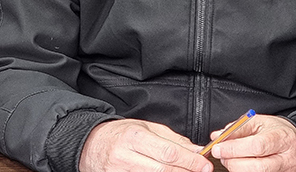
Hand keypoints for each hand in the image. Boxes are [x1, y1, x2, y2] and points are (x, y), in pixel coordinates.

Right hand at [79, 119, 213, 171]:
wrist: (90, 145)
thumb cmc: (121, 134)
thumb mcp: (146, 128)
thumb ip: (172, 139)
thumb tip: (196, 149)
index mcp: (134, 137)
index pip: (167, 151)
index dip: (189, 160)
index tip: (205, 164)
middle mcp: (125, 156)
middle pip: (163, 169)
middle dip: (186, 171)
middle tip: (203, 171)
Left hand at [209, 114, 295, 171]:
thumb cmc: (276, 131)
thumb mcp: (259, 121)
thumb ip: (238, 128)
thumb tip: (217, 136)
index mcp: (281, 138)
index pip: (257, 146)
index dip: (234, 148)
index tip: (217, 148)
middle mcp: (285, 159)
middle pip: (255, 167)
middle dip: (232, 162)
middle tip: (222, 155)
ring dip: (236, 169)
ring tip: (231, 159)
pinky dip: (243, 171)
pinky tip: (240, 164)